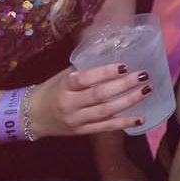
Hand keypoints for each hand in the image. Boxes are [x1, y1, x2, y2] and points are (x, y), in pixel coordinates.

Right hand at [33, 63, 150, 136]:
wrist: (32, 116)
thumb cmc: (52, 90)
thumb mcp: (64, 75)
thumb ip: (85, 67)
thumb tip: (112, 49)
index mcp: (64, 86)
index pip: (86, 78)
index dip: (105, 72)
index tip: (124, 65)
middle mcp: (70, 104)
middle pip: (99, 95)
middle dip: (124, 85)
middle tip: (143, 76)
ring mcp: (77, 120)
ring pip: (105, 111)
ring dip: (129, 101)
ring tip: (147, 91)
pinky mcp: (82, 131)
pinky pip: (106, 127)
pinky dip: (124, 123)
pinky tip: (141, 117)